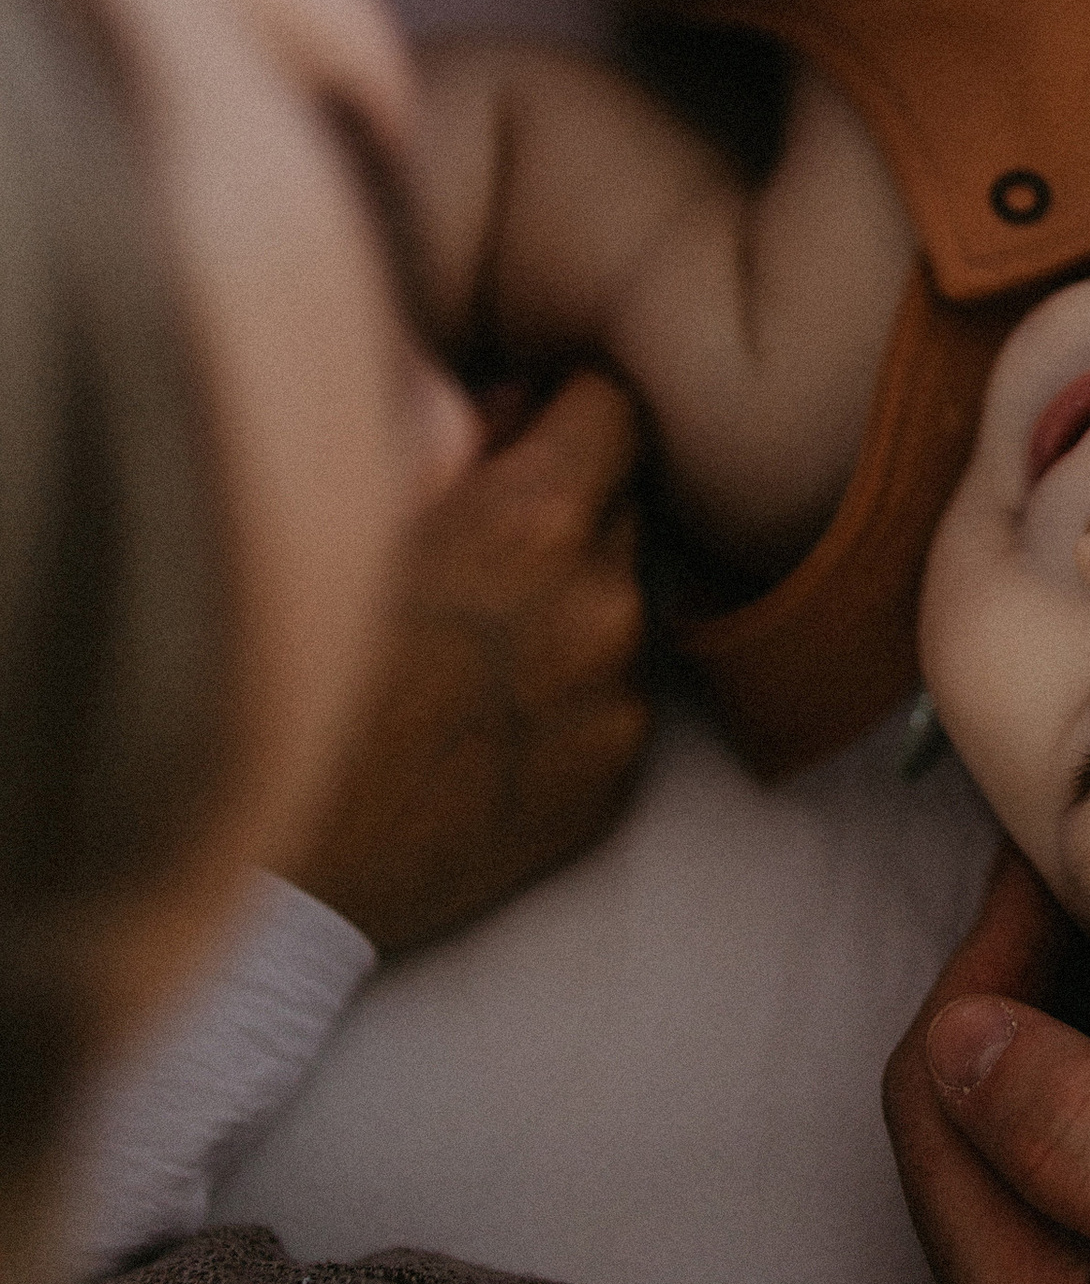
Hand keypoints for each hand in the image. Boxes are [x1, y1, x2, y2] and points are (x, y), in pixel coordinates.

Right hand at [287, 370, 652, 956]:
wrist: (270, 878)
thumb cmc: (279, 677)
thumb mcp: (343, 526)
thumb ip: (443, 440)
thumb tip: (514, 405)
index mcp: (534, 525)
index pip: (618, 409)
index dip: (570, 408)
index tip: (529, 427)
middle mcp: (601, 608)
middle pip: (625, 506)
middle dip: (567, 507)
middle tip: (477, 546)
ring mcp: (617, 703)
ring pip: (621, 604)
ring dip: (570, 602)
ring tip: (470, 645)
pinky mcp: (613, 785)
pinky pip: (613, 699)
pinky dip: (570, 690)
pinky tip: (484, 716)